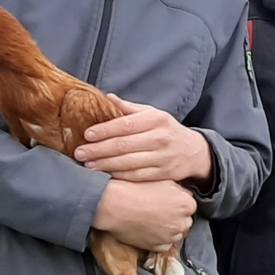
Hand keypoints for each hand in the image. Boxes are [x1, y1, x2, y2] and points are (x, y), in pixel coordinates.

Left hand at [77, 98, 212, 183]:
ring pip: (127, 162)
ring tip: (88, 163)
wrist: (194, 152)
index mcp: (156, 120)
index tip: (87, 134)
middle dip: (98, 149)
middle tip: (80, 152)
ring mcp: (162, 157)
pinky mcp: (162, 174)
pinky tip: (104, 173)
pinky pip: (135, 175)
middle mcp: (160, 138)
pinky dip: (117, 175)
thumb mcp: (153, 114)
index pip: (125, 125)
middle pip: (123, 145)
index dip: (104, 130)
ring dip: (104, 164)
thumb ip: (129, 109)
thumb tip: (107, 98)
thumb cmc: (167, 130)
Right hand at [92, 178, 195, 251]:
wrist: (114, 204)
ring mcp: (170, 236)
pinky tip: (148, 229)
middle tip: (159, 211)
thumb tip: (184, 194)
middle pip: (185, 221)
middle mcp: (182, 222)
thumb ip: (179, 189)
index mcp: (187, 204)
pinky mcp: (158, 247)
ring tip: (152, 220)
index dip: (179, 204)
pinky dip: (159, 239)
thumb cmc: (136, 189)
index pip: (190, 206)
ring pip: (176, 234)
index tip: (168, 202)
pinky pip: (164, 245)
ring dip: (169, 229)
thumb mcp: (163, 180)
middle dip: (176, 217)